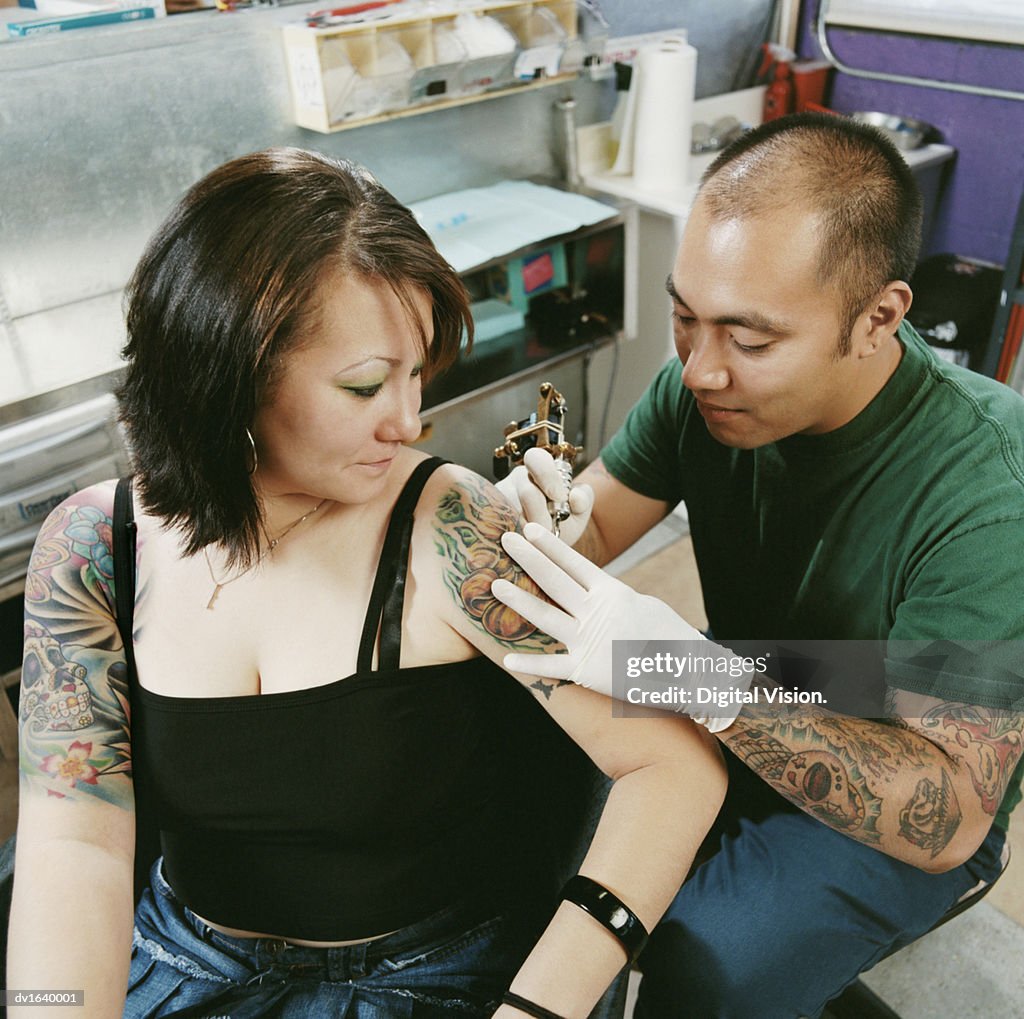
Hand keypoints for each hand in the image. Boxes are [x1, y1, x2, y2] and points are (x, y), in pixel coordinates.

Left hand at [491, 523, 751, 731]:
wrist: (694, 677)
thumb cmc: (672, 640)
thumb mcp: (646, 608)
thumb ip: (614, 598)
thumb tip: (595, 588)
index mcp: (614, 594)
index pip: (576, 564)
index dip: (550, 546)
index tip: (530, 529)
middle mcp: (598, 614)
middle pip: (556, 581)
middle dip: (529, 558)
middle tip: (506, 538)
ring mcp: (590, 642)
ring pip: (546, 616)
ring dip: (520, 600)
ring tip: (496, 584)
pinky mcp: (586, 672)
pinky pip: (552, 668)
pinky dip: (529, 665)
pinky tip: (506, 659)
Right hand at [495, 447, 593, 545]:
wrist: (544, 548)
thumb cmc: (560, 525)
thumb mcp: (578, 514)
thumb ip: (583, 501)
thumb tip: (575, 496)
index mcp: (539, 471)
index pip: (537, 459)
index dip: (548, 477)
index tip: (560, 498)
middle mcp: (517, 479)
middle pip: (527, 491)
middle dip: (542, 515)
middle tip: (549, 529)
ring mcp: (499, 496)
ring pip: (513, 512)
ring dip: (529, 530)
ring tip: (537, 538)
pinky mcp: (488, 515)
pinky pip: (500, 525)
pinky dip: (516, 536)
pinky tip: (523, 541)